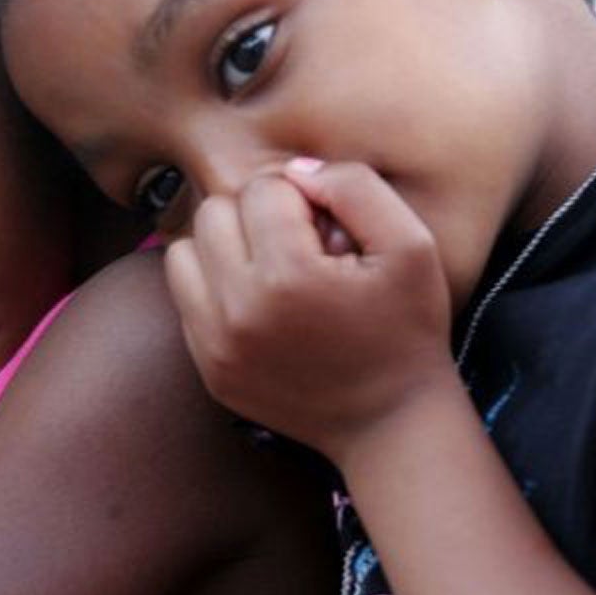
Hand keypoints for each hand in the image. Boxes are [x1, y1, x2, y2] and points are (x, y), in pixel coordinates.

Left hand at [164, 160, 455, 455]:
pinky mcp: (207, 368)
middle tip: (299, 247)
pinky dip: (216, 290)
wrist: (390, 423)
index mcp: (288, 277)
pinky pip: (185, 299)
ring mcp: (215, 346)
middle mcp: (238, 312)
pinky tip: (262, 305)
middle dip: (255, 218)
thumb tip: (295, 171)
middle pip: (212, 213)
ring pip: (184, 252)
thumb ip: (355, 187)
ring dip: (224, 249)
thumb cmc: (408, 329)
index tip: (330, 233)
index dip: (303, 199)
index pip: (263, 189)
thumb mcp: (411, 245)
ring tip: (272, 270)